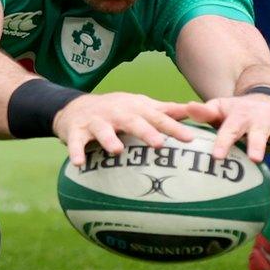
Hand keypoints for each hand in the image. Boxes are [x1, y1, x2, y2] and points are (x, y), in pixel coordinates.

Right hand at [53, 92, 193, 166]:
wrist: (76, 107)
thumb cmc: (116, 111)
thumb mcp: (139, 106)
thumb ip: (165, 110)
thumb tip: (193, 110)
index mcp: (134, 108)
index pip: (157, 118)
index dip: (174, 127)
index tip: (190, 138)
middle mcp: (116, 113)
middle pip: (133, 122)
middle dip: (146, 131)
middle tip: (159, 143)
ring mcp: (95, 121)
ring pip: (103, 130)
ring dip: (109, 139)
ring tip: (117, 150)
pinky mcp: (75, 131)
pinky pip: (75, 142)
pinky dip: (76, 151)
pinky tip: (79, 163)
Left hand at [186, 95, 269, 175]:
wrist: (267, 100)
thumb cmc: (237, 112)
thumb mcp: (220, 108)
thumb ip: (204, 112)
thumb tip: (186, 107)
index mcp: (241, 116)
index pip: (229, 129)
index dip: (223, 142)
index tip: (217, 157)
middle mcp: (262, 120)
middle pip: (259, 132)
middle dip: (258, 144)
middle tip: (256, 158)